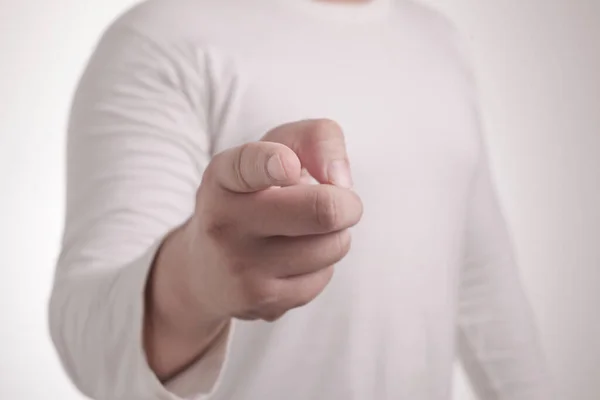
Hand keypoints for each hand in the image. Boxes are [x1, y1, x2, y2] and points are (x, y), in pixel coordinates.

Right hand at [178, 119, 362, 322]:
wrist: (204, 269)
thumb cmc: (253, 196)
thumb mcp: (273, 151)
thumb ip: (315, 138)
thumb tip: (341, 179)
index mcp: (223, 176)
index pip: (247, 166)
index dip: (272, 163)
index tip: (289, 166)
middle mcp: (225, 221)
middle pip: (321, 210)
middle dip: (348, 203)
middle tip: (344, 202)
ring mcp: (241, 267)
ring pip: (332, 245)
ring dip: (335, 234)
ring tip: (308, 231)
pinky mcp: (261, 302)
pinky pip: (324, 277)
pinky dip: (323, 264)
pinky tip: (296, 260)